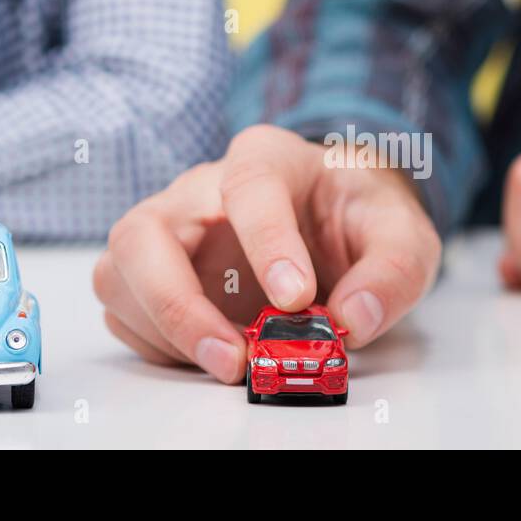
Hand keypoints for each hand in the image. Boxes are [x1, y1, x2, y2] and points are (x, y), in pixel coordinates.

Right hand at [92, 124, 441, 382]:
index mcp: (264, 159)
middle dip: (176, 303)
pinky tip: (209, 354)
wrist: (333, 218)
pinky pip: (125, 310)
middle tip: (232, 356)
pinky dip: (157, 344)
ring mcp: (168, 231)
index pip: (247, 185)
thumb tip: (353, 319)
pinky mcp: (154, 275)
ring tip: (227, 362)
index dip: (265, 242)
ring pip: (119, 271)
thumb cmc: (355, 215)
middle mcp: (199, 191)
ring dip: (161, 328)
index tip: (295, 298)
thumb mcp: (401, 232)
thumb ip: (392, 271)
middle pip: (144, 231)